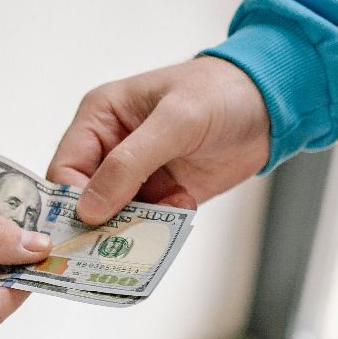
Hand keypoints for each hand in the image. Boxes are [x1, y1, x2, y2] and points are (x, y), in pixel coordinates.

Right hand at [47, 56, 271, 223]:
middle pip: (84, 199)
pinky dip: (158, 226)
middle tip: (111, 246)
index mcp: (100, 118)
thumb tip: (89, 209)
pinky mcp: (163, 193)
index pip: (66, 169)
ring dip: (131, 228)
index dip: (71, 202)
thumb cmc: (219, 92)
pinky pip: (147, 222)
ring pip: (114, 216)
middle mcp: (110, 148)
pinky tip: (182, 207)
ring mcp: (137, 174)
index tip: (86, 230)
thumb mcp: (174, 121)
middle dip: (98, 223)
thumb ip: (130, 164)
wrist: (271, 103)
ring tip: (151, 228)